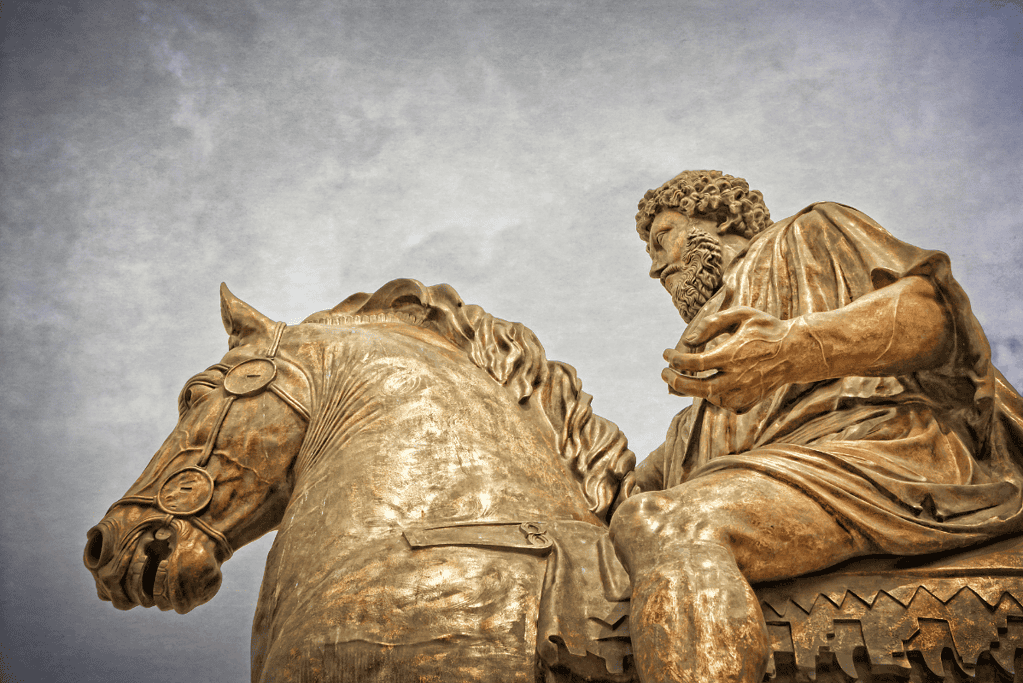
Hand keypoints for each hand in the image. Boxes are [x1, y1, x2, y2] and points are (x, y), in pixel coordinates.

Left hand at [661, 307, 801, 412]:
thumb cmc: (766, 329)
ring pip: (709, 399)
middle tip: (664, 373)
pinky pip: (723, 404)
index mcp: (733, 355)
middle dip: (676, 382)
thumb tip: (688, 340)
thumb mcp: (742, 314)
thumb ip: (713, 323)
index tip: (666, 353)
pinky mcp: (749, 402)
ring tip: (683, 377)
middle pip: (697, 388)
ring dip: (692, 389)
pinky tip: (708, 384)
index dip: (675, 359)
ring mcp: (744, 393)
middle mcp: (738, 377)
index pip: (694, 362)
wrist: (796, 351)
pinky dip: (711, 397)